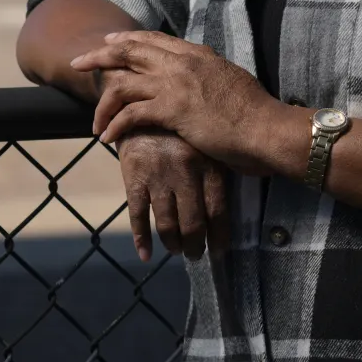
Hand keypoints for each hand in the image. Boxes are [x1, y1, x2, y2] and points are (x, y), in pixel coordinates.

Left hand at [72, 30, 281, 173]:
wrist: (266, 128)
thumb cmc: (254, 112)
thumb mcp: (231, 80)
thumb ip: (210, 75)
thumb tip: (203, 80)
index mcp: (198, 54)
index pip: (154, 39)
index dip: (128, 39)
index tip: (109, 42)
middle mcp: (183, 62)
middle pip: (130, 51)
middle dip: (100, 55)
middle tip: (80, 62)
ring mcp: (176, 83)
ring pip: (123, 83)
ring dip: (102, 102)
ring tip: (94, 120)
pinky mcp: (172, 108)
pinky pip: (130, 114)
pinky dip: (114, 125)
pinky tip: (107, 138)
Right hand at [116, 130, 229, 261]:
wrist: (143, 107)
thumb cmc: (182, 131)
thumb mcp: (206, 144)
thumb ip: (217, 171)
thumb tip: (228, 210)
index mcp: (209, 164)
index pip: (218, 210)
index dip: (219, 236)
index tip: (219, 251)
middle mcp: (186, 172)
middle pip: (193, 222)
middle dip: (195, 245)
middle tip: (196, 255)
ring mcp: (158, 176)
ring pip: (167, 223)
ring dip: (173, 244)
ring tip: (178, 251)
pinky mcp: (134, 178)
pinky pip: (137, 216)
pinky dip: (141, 240)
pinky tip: (146, 254)